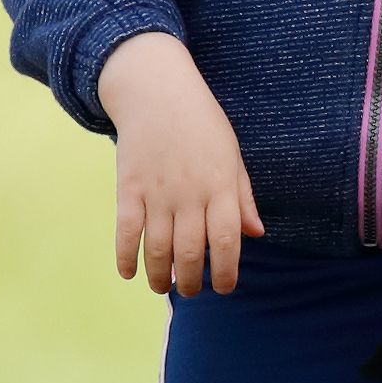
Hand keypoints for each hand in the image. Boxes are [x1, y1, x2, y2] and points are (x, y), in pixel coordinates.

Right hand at [97, 32, 263, 295]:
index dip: (225, 272)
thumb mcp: (232, 156)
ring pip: (157, 249)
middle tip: (192, 291)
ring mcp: (157, 192)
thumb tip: (256, 234)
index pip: (226, 242)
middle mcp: (190, 194)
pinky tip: (129, 273)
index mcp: (221, 187)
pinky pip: (126, 231)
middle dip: (192, 280)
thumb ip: (243, 198)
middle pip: (190, 252)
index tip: (223, 288)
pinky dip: (125, 256)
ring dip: (160, 276)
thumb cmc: (202, 125)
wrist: (157, 92)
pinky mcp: (128, 188)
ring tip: (164, 287)